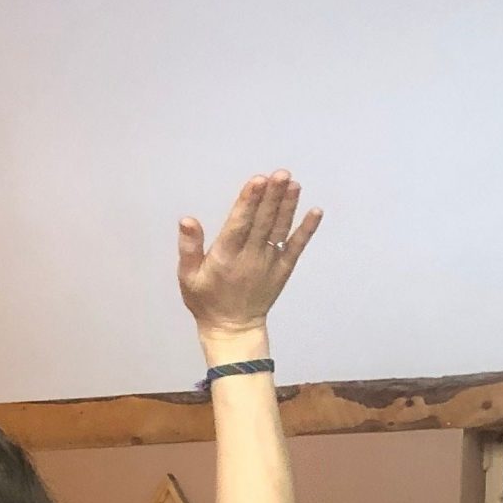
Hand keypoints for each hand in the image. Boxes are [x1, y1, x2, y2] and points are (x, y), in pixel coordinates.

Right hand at [178, 172, 321, 340]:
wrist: (232, 329)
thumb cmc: (206, 300)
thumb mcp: (187, 277)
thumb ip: (188, 248)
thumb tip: (187, 220)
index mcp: (225, 257)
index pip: (238, 224)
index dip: (248, 202)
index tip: (257, 181)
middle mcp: (249, 258)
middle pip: (263, 222)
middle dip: (272, 197)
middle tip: (281, 174)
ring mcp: (269, 263)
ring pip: (280, 230)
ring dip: (288, 206)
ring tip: (294, 184)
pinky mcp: (283, 269)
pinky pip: (296, 247)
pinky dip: (307, 230)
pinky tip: (315, 212)